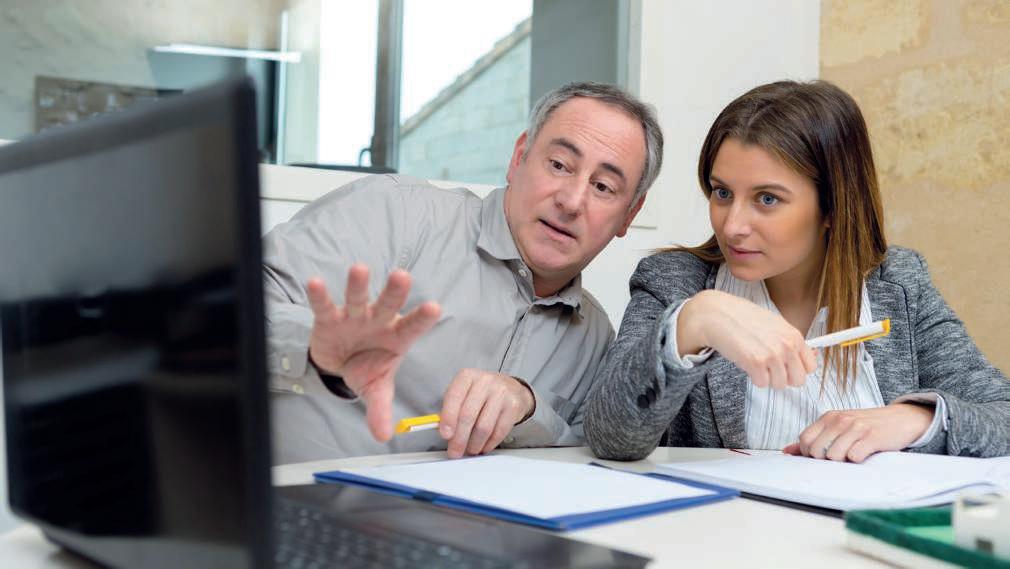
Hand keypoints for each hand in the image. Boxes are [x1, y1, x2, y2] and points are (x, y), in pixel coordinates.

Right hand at [307, 264, 440, 441]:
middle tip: (402, 276)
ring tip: (359, 269)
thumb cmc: (366, 367)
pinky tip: (315, 283)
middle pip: (388, 305)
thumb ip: (380, 409)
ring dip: (358, 285)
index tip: (434, 308)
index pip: (412, 327)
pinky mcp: (329, 318)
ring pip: (358, 299)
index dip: (422, 318)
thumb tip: (384, 437)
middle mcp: (378, 322)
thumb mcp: (375, 389)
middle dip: (394, 292)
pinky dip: (320, 295)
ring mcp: (354, 317)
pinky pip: (325, 306)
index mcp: (396, 337)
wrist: (339, 360)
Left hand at [438, 369, 535, 458]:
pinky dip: (488, 443)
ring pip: (484, 427)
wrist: (511, 388)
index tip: (445, 435)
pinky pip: (499, 431)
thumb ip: (451, 410)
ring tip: (470, 450)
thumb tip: (444, 432)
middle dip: (459, 438)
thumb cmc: (481, 393)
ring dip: (474, 444)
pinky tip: (483, 446)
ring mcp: (501, 393)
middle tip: (455, 451)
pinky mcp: (513, 406)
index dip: (448, 418)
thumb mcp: (463, 394)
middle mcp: (485, 381)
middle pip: (468, 415)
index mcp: (467, 376)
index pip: (454, 397)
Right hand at [678, 290, 816, 388]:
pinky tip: (747, 362)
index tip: (786, 366)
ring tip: (756, 362)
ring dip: (767, 377)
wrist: (717, 315)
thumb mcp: (774, 324)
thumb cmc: (742, 317)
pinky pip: (762, 383)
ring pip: (779, 384)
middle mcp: (787, 346)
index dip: (797, 369)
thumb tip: (810, 355)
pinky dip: (753, 377)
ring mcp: (772, 355)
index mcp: (794, 335)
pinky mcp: (756, 363)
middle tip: (769, 367)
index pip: (810, 367)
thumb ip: (791, 341)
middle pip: (797, 380)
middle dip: (783, 377)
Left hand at [782, 403, 933, 462]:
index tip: (823, 456)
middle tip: (841, 457)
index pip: (805, 440)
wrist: (901, 419)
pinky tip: (865, 454)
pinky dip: (857, 460)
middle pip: (816, 451)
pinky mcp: (872, 437)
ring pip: (833, 456)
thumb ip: (813, 438)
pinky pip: (854, 457)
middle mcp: (840, 420)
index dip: (810, 454)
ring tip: (853, 454)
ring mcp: (856, 427)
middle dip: (825, 460)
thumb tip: (786, 452)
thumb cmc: (866, 426)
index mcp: (828, 417)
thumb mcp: (838, 427)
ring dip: (843, 461)